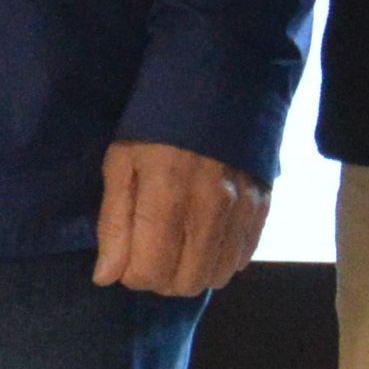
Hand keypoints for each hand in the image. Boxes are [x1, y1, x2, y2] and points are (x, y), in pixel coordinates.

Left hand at [96, 139, 264, 297]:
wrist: (215, 85)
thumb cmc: (156, 124)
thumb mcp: (121, 163)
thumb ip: (114, 223)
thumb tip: (106, 277)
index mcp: (167, 196)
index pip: (149, 272)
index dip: (130, 273)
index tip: (126, 255)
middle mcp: (210, 209)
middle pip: (183, 283)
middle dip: (160, 277)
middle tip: (150, 251)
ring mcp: (242, 210)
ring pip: (215, 276)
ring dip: (191, 271)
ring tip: (178, 244)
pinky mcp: (262, 207)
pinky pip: (242, 259)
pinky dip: (219, 258)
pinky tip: (205, 236)